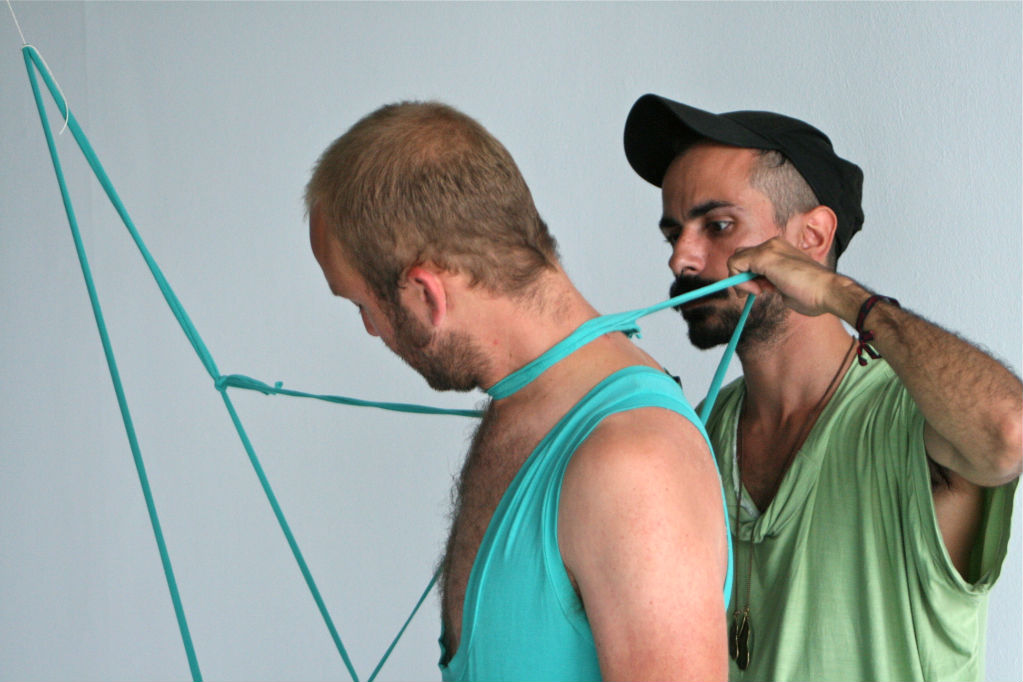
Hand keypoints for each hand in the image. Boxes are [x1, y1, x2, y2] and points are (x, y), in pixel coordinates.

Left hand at [727, 237, 862, 319]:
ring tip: (759, 292)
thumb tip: (758, 286)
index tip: (758, 292)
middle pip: (741, 254)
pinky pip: (734, 264)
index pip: (752, 257)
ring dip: (740, 280)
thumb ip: (770, 283)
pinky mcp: (764, 255)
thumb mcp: (785, 287)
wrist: (828, 292)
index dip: (748, 276)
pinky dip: (738, 280)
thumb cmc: (813, 295)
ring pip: (736, 258)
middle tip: (754, 292)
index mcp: (780, 250)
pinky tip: (757, 290)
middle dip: (741, 276)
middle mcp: (774, 244)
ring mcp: (769, 248)